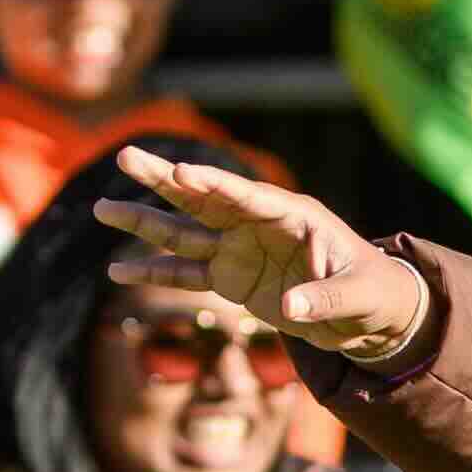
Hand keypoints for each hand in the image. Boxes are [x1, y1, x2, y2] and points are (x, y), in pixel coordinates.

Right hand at [101, 147, 426, 362]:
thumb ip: (324, 299)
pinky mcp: (229, 279)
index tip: (181, 172)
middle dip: (164, 180)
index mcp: (292, 215)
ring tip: (101, 208)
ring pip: (183, 232)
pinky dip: (153, 272)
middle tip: (126, 156)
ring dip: (143, 222)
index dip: (213, 185)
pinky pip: (185, 274)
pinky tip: (116, 269)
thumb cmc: (370, 293)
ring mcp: (238, 250)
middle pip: (203, 199)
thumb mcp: (357, 297)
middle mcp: (257, 225)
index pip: (246, 195)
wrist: (366, 315)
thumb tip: (290, 306)